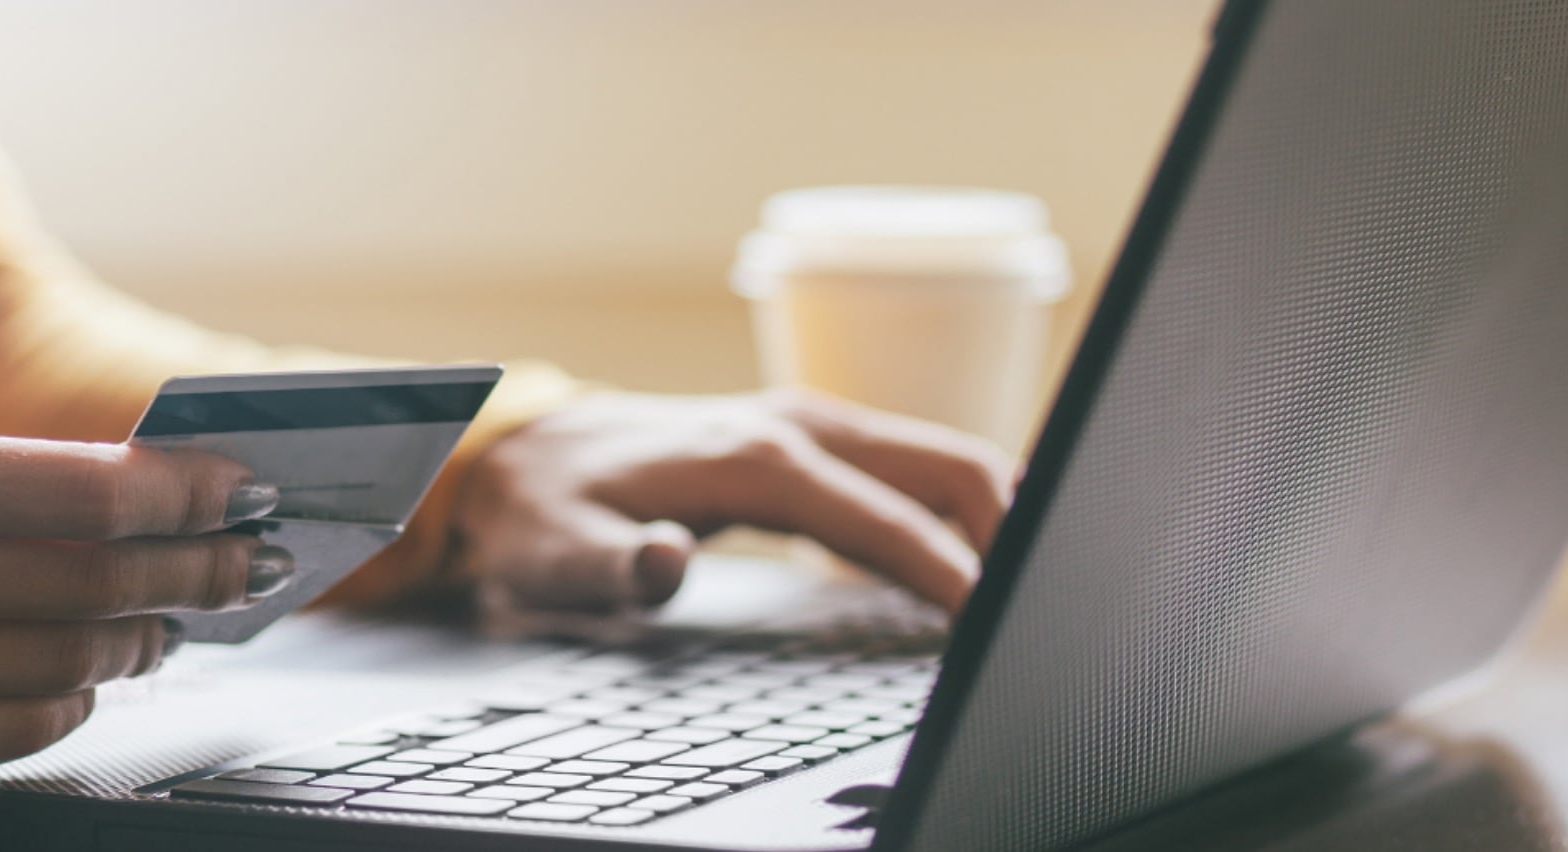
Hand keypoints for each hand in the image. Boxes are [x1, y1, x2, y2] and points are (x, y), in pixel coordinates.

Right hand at [0, 420, 286, 780]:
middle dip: (199, 573)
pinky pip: (28, 729)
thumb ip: (16, 478)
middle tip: (248, 565)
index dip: (188, 497)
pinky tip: (94, 674)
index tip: (244, 492)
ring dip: (146, 639)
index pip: (90, 493)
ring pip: (75, 662)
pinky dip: (80, 699)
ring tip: (172, 619)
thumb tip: (157, 500)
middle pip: (100, 584)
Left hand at [453, 390, 1014, 612]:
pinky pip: (912, 466)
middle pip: (945, 462)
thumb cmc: (545, 509)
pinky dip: (961, 506)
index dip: (946, 568)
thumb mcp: (552, 551)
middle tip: (1044, 605)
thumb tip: (663, 562)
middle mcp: (796, 425)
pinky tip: (978, 558)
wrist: (523, 453)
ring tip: (1030, 588)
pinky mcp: (812, 439)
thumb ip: (608, 567)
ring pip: (941, 456)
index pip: (883, 513)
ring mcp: (809, 424)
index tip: (993, 619)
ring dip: (997, 514)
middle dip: (1010, 528)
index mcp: (753, 458)